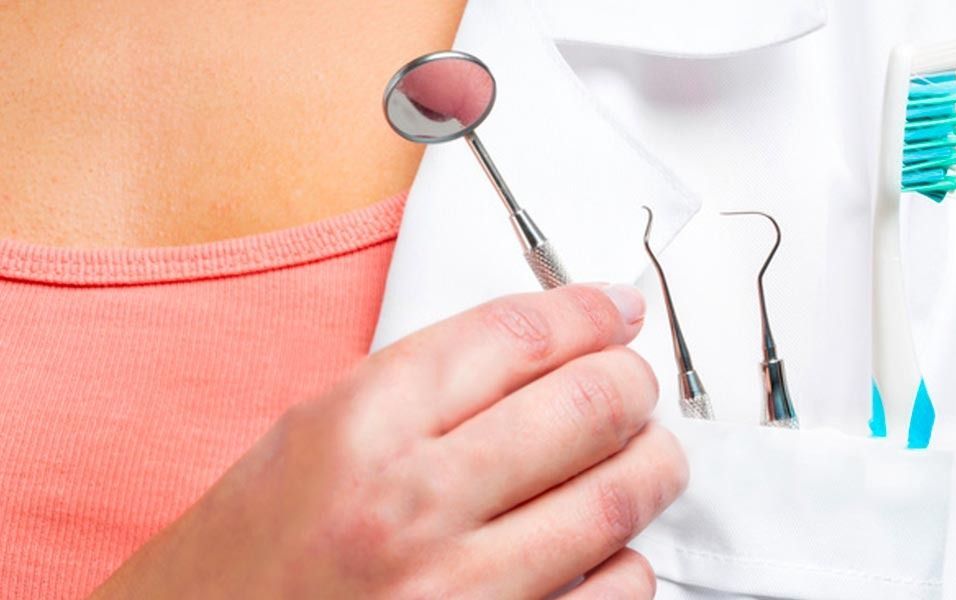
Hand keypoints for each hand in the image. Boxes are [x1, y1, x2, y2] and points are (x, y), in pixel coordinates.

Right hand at [93, 284, 682, 597]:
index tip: (619, 312)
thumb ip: (428, 387)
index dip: (587, 313)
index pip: (516, 337)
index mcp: (360, 429)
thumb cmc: (254, 556)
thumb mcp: (311, 437)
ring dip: (651, 467)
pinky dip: (626, 561)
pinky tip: (601, 548)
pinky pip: (617, 591)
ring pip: (619, 500)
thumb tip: (554, 343)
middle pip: (589, 408)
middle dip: (634, 385)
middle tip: (636, 387)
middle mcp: (412, 506)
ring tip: (643, 457)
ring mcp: (459, 591)